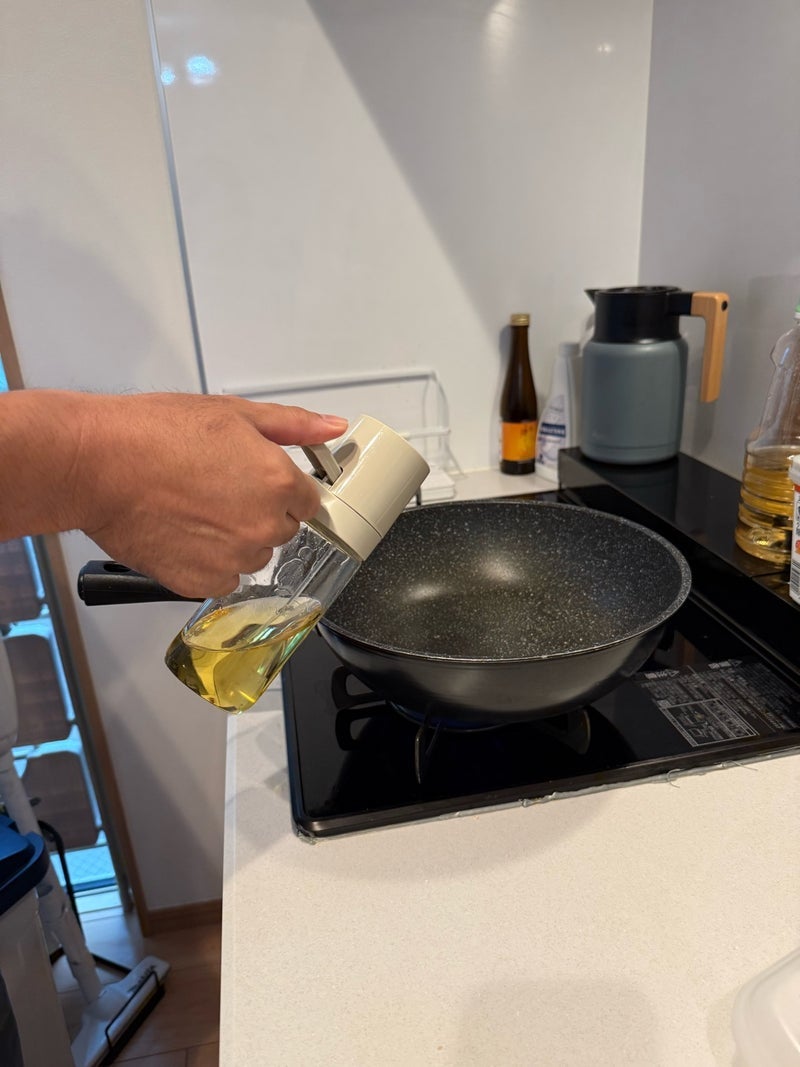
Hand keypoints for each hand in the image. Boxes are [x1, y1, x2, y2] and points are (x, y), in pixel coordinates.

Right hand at [72, 394, 347, 597]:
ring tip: (194, 508)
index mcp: (278, 484)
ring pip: (252, 555)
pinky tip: (182, 532)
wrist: (97, 465)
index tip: (254, 480)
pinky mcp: (201, 582)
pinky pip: (222, 578)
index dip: (281, 487)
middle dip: (258, 511)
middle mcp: (263, 527)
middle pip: (282, 528)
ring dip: (234, 539)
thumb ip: (292, 425)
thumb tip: (332, 428)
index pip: (308, 500)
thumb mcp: (232, 413)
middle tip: (216, 488)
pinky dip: (208, 562)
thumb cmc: (154, 434)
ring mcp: (234, 560)